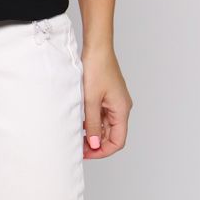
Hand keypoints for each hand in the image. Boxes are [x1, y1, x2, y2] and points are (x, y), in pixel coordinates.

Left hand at [81, 43, 132, 158]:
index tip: (87, 152)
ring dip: (94, 132)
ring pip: (106, 125)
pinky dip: (93, 120)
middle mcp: (121, 107)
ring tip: (78, 134)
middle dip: (96, 143)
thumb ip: (93, 124)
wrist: (97, 46)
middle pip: (112, 135)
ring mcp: (115, 100)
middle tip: (79, 146)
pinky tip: (81, 120)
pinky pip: (102, 114)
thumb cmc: (97, 68)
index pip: (118, 141)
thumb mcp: (91, 100)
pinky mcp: (108, 94)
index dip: (102, 151)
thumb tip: (94, 144)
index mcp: (122, 110)